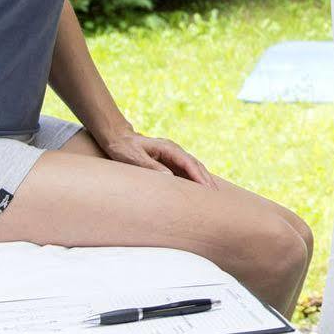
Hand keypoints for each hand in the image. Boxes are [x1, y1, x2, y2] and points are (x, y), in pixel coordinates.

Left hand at [99, 131, 218, 185]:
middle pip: (195, 164)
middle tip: (215, 195)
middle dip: (206, 179)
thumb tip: (170, 178)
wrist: (117, 138)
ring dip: (202, 179)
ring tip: (210, 194)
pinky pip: (184, 170)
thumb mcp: (135, 157)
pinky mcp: (168, 160)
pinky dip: (193, 179)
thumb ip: (151, 166)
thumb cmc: (124, 148)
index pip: (189, 163)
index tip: (207, 188)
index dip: (199, 176)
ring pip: (192, 167)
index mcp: (168, 148)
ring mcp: (172, 155)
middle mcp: (173, 150)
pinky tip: (196, 189)